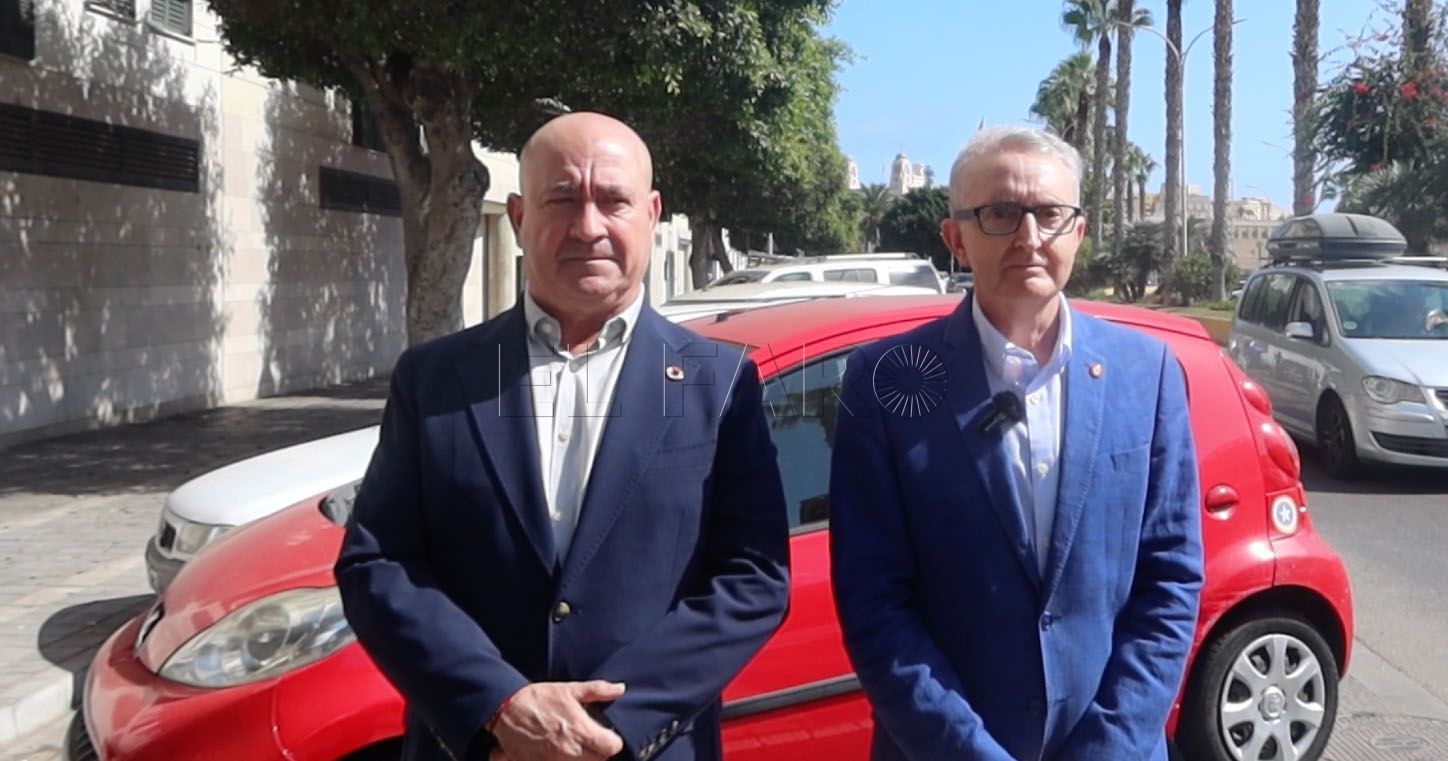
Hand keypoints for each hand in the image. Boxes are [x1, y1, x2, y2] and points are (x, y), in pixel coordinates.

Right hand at [492, 681, 625, 760]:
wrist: (507, 709)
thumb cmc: (539, 698)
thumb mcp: (569, 689)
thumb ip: (598, 690)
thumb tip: (620, 689)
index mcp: (581, 730)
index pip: (612, 748)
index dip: (612, 741)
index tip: (605, 736)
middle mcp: (571, 750)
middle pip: (599, 760)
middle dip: (598, 752)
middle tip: (590, 740)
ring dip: (582, 758)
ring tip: (574, 746)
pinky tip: (559, 753)